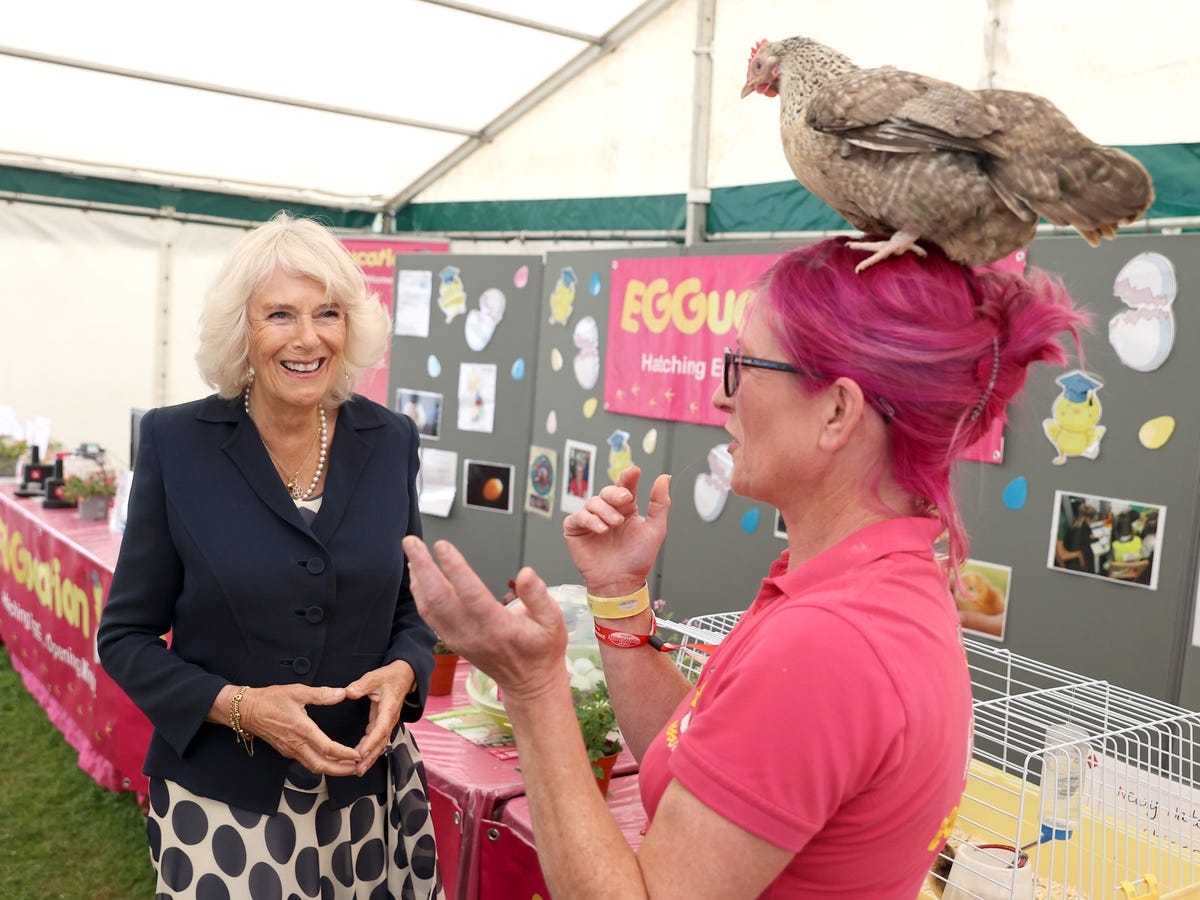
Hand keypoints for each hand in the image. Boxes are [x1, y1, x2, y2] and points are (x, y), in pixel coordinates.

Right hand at [237, 683, 359, 775]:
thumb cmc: (269, 700)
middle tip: (357, 767)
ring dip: (332, 770)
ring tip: (348, 767)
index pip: (327, 748)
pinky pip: (306, 762)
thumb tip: (341, 693)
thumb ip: (321, 694)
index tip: (358, 754)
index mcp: (301, 729)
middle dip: (341, 770)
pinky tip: (329, 760)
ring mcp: (290, 750)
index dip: (344, 754)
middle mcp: (295, 744)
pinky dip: (321, 764)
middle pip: (321, 766)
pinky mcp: (286, 751)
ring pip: (313, 767)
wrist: (246, 710)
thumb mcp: (297, 691)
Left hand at [345, 660, 415, 776]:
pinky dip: (371, 751)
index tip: (360, 753)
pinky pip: (379, 740)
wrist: (404, 676)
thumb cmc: (389, 677)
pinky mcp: (385, 724)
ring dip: (371, 757)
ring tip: (358, 770)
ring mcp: (389, 723)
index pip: (380, 728)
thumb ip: (361, 685)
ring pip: (381, 744)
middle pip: (381, 742)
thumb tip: (349, 692)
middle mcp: (391, 719)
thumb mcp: (375, 677)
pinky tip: (362, 760)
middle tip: (358, 770)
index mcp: (389, 708)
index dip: (371, 742)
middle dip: (370, 757)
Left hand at [403, 537, 567, 702]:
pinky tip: (417, 577)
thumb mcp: (554, 622)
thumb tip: (526, 573)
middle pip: (439, 598)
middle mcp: (473, 634)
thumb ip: (539, 596)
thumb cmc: (542, 650)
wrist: (530, 683)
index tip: (442, 546)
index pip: (470, 593)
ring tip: (411, 553)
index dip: (455, 568)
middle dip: (423, 567)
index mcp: (498, 626)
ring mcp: (459, 639)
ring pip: (429, 608)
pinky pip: (429, 616)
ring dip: (417, 579)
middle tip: (411, 542)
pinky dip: (419, 594)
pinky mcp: (453, 641)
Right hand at [562, 467, 670, 595]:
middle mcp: (608, 512)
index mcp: (626, 510)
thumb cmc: (638, 560)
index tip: (634, 472)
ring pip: (592, 502)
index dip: (628, 477)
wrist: (621, 583)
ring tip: (614, 524)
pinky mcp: (576, 530)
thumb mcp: (655, 530)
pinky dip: (589, 520)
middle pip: (607, 491)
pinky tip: (600, 529)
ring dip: (605, 510)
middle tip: (626, 500)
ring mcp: (591, 521)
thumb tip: (664, 478)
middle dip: (616, 493)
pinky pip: (577, 517)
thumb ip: (660, 503)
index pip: (625, 486)